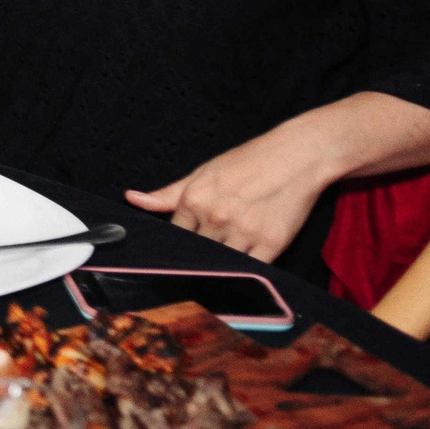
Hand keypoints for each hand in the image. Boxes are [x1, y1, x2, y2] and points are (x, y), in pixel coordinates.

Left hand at [126, 125, 330, 262]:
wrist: (297, 156)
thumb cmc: (248, 162)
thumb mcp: (203, 172)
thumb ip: (167, 193)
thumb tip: (131, 199)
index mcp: (194, 199)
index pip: (175, 236)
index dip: (177, 245)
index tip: (181, 251)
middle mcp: (216, 216)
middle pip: (196, 253)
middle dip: (197, 258)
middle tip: (200, 261)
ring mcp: (245, 231)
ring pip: (221, 265)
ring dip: (220, 267)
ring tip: (223, 262)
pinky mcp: (272, 243)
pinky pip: (251, 270)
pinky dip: (245, 272)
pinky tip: (243, 267)